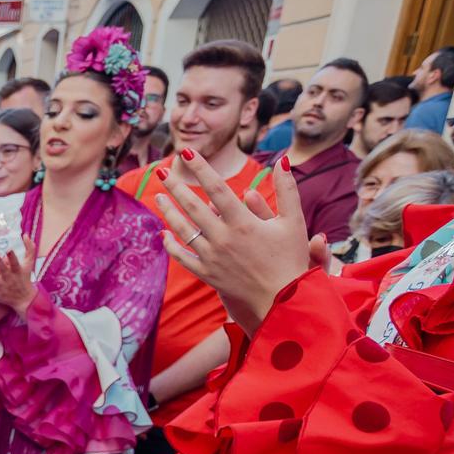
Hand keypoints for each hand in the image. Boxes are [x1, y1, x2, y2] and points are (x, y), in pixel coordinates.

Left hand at [0, 237, 37, 324]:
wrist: (24, 299)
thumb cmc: (25, 277)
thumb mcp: (29, 264)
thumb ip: (29, 249)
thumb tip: (25, 234)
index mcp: (17, 270)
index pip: (15, 262)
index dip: (11, 256)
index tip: (8, 249)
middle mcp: (9, 278)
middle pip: (3, 269)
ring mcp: (2, 286)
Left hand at [158, 149, 310, 333]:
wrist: (284, 301)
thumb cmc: (291, 259)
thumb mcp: (294, 222)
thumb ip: (287, 190)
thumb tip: (283, 160)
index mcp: (244, 223)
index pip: (216, 189)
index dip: (201, 168)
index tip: (187, 152)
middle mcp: (223, 239)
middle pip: (192, 207)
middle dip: (176, 186)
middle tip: (162, 170)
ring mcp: (212, 258)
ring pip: (183, 230)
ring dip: (168, 211)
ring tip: (159, 195)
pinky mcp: (207, 274)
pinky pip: (182, 258)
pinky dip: (171, 245)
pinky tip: (164, 234)